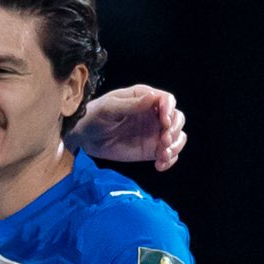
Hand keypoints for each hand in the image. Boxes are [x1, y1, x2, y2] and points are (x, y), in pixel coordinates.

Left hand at [72, 85, 186, 170]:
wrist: (85, 137)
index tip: (164, 121)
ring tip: (163, 155)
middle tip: (164, 141)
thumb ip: (130, 105)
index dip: (169, 110)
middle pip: (177, 118)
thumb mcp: (109, 108)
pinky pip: (168, 154)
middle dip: (175, 130)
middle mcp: (154, 114)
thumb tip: (152, 98)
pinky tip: (160, 165)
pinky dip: (169, 160)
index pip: (167, 100)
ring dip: (175, 146)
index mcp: (144, 98)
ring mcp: (154, 132)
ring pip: (177, 136)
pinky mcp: (151, 149)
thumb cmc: (95, 116)